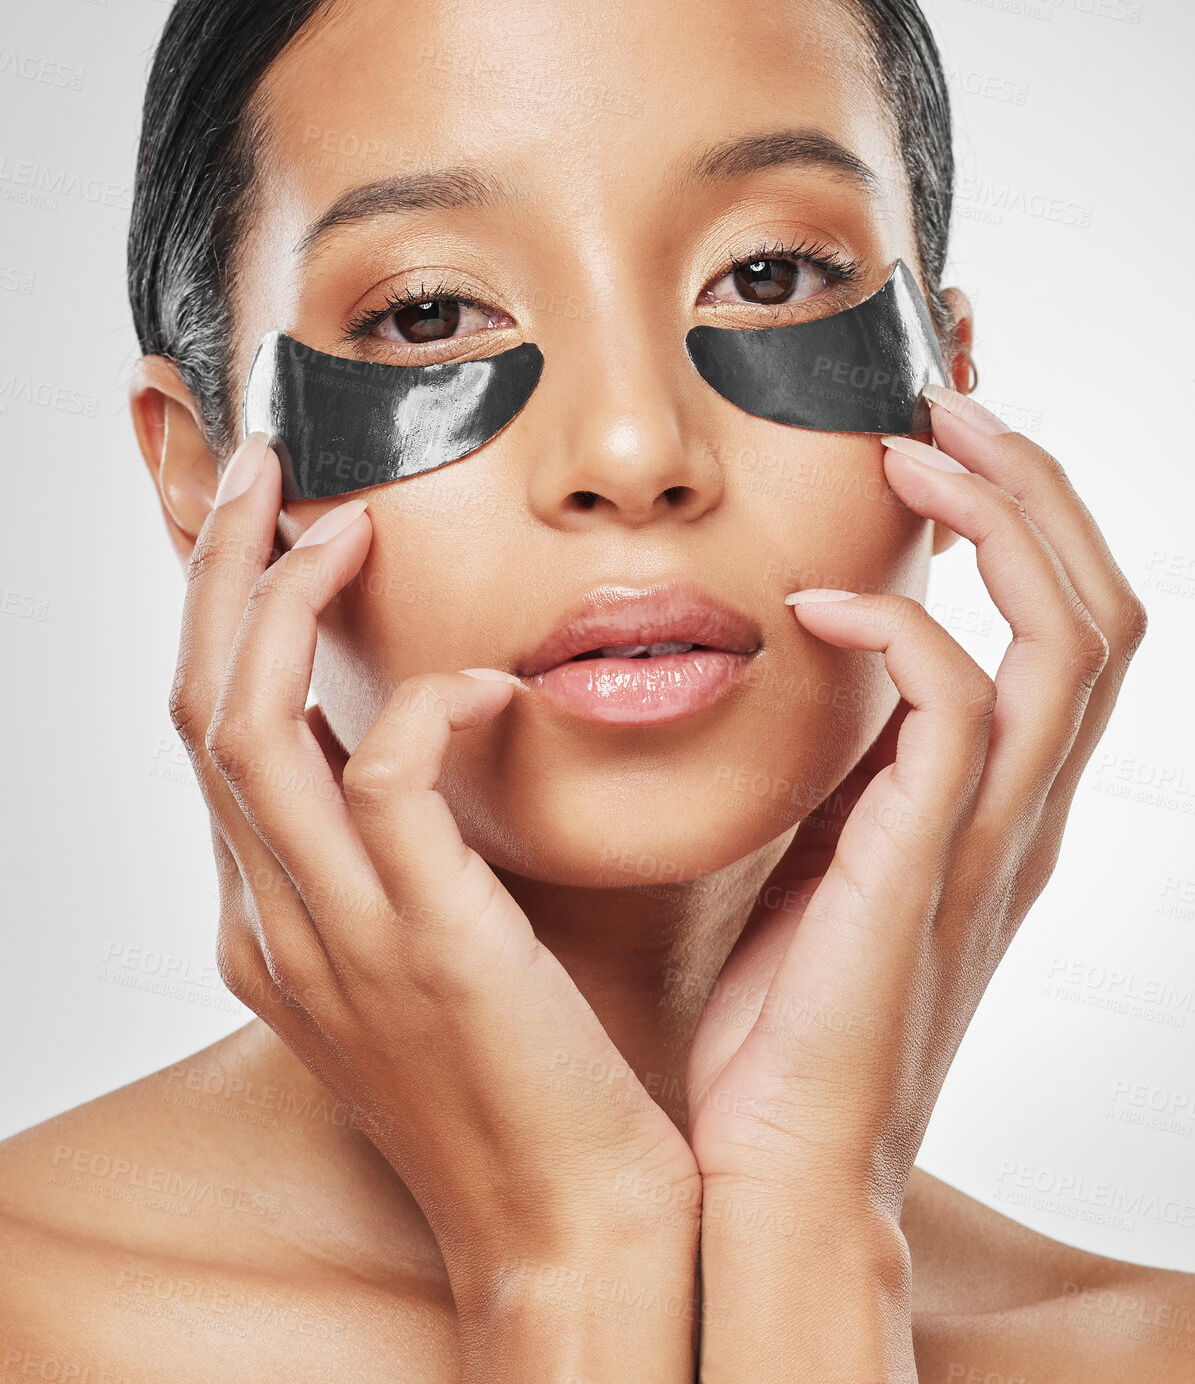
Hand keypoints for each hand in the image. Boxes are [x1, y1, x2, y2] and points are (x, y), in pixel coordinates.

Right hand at [168, 434, 699, 1379]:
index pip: (213, 730)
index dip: (225, 613)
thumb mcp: (433, 950)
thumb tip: (432, 726)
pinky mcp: (424, 944)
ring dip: (281, 601)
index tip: (273, 523)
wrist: (572, 1233)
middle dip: (217, 571)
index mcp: (274, 918)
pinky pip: (389, 781)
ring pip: (246, 725)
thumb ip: (406, 849)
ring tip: (343, 519)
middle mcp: (274, 920)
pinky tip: (494, 682)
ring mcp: (336, 936)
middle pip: (199, 705)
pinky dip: (429, 704)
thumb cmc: (526, 1080)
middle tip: (264, 467)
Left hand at [687, 387, 1146, 1377]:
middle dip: (1036, 486)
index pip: (1067, 626)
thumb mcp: (824, 850)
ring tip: (916, 448)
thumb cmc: (780, 1013)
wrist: (770, 1161)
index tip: (942, 435)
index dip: (1030, 515)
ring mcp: (988, 843)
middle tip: (945, 402)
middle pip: (1102, 609)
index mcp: (998, 803)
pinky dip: (900, 628)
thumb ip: (848, 756)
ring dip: (1003, 521)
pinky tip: (813, 601)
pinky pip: (959, 713)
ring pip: (1071, 641)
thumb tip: (808, 641)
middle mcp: (1021, 814)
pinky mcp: (927, 870)